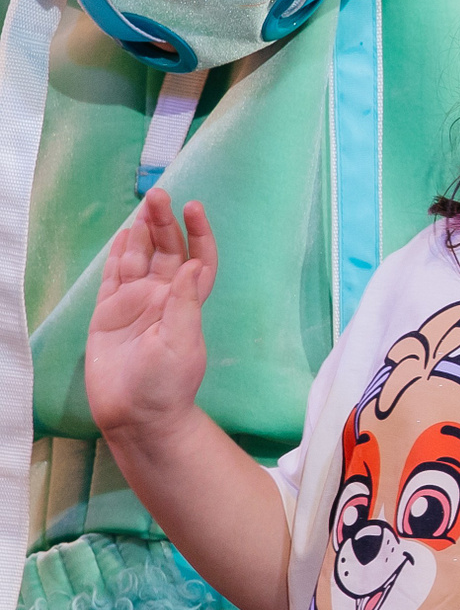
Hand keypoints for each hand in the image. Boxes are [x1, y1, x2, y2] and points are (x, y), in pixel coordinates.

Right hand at [86, 191, 217, 444]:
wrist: (136, 415)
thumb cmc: (167, 386)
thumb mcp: (181, 343)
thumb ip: (185, 303)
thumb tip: (194, 265)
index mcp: (187, 303)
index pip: (198, 259)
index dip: (199, 233)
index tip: (195, 208)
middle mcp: (164, 298)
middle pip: (167, 250)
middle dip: (164, 222)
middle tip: (158, 194)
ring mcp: (136, 304)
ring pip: (140, 258)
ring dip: (142, 232)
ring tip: (144, 204)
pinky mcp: (109, 313)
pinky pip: (114, 277)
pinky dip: (118, 255)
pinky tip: (124, 235)